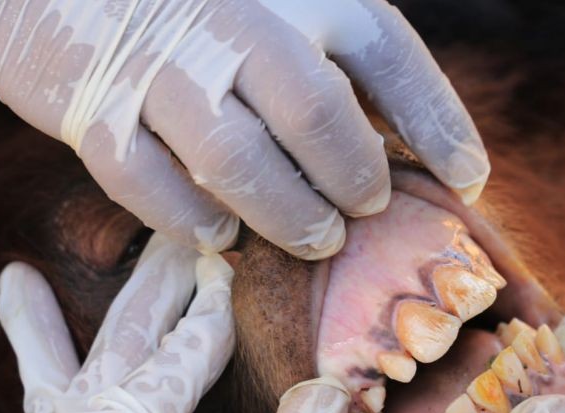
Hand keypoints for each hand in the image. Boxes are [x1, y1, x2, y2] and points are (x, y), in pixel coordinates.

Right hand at [0, 0, 487, 256]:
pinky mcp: (95, 107)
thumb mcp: (293, 9)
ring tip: (314, 236)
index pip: (391, 57)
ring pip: (237, 161)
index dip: (441, 127)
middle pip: (316, 116)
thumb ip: (354, 68)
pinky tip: (223, 235)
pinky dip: (194, 222)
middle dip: (353, 181)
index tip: (469, 182)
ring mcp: (162, 65)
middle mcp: (235, 20)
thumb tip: (442, 160)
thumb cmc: (204, 4)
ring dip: (286, 216)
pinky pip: (151, 185)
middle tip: (360, 212)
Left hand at [0, 234, 350, 412]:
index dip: (212, 322)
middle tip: (171, 238)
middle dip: (145, 299)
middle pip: (107, 360)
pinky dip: (43, 405)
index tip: (237, 270)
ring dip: (49, 336)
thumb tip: (333, 392)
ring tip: (17, 278)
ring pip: (48, 397)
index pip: (170, 369)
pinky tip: (44, 405)